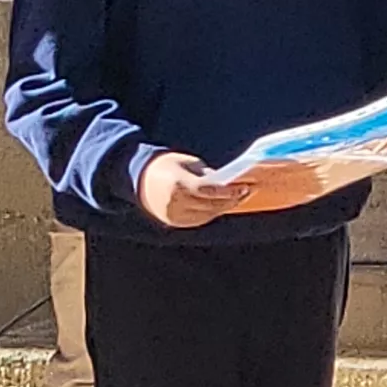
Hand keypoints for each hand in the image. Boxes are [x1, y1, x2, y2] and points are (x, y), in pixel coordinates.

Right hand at [135, 151, 253, 230]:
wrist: (138, 180)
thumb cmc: (167, 167)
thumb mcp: (188, 164)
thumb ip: (208, 175)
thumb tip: (229, 183)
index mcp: (179, 185)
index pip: (209, 190)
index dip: (229, 191)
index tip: (245, 187)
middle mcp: (176, 203)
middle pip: (212, 205)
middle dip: (231, 199)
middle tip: (248, 191)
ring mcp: (175, 215)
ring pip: (208, 214)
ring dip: (225, 207)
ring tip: (238, 198)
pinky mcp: (175, 222)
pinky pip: (200, 219)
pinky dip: (213, 212)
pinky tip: (223, 204)